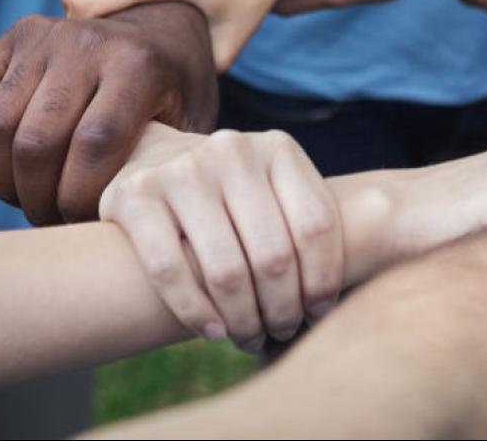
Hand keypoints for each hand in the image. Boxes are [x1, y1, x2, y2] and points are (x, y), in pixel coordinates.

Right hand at [0, 4, 218, 224]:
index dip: (77, 197)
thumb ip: (161, 168)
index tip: (80, 222)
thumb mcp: (187, 126)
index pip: (94, 145)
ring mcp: (46, 36)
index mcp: (138, 68)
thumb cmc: (173, 96)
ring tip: (24, 198)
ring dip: (2, 178)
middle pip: (37, 140)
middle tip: (49, 218)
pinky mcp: (13, 36)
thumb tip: (132, 229)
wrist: (158, 30)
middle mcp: (88, 44)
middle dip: (36, 198)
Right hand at [101, 125, 342, 351]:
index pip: (317, 227)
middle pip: (274, 255)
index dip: (323, 283)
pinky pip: (170, 271)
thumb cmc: (232, 198)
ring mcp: (181, 171)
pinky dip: (196, 313)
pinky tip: (214, 331)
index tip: (318, 314)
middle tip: (281, 332)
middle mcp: (232, 151)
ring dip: (244, 320)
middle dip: (283, 309)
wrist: (151, 160)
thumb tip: (352, 302)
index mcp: (278, 149)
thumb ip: (306, 227)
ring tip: (251, 338)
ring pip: (226, 269)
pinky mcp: (135, 196)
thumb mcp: (276, 193)